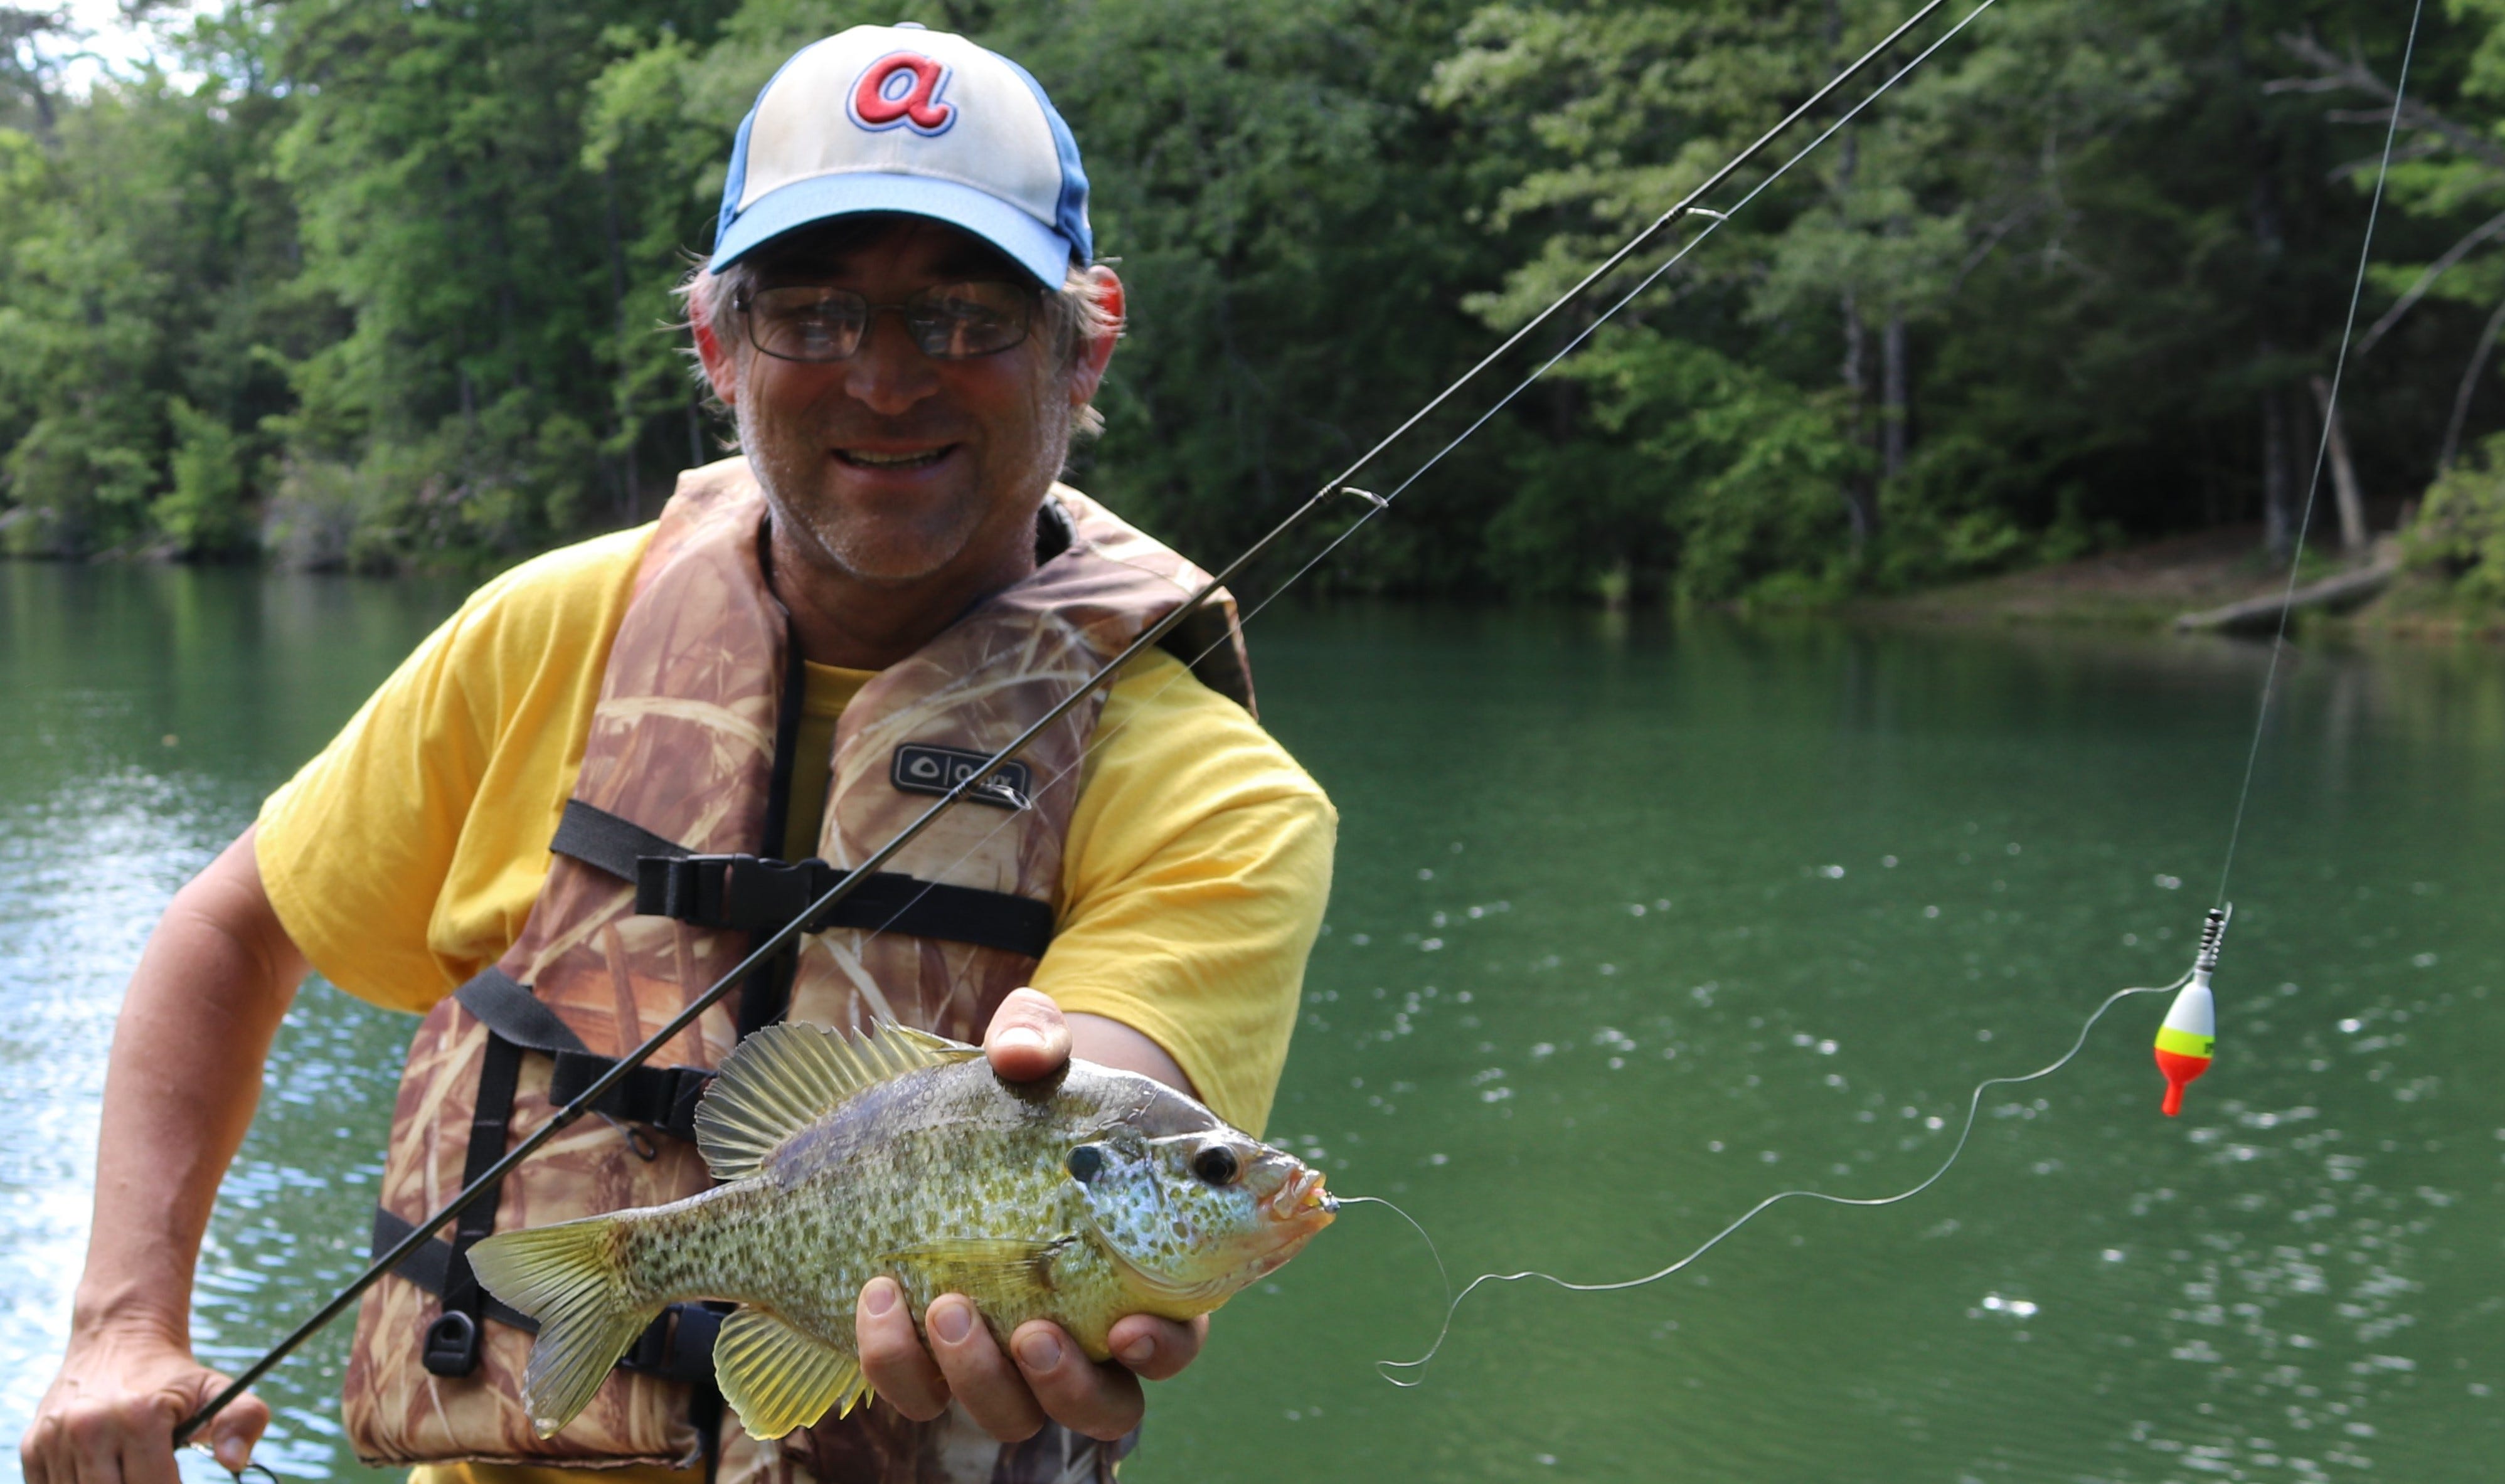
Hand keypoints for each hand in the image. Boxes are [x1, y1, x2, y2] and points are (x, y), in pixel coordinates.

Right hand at [21, 1322, 266, 1483]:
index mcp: (140, 1416)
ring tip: (129, 1473)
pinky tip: (102, 1475)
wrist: (117, 1336)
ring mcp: (55, 1439)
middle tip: (154, 1478)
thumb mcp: (216, 1388)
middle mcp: (90, 1427)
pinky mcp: (33, 1447)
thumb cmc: (172, 1373)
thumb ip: (241, 1420)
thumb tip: (236, 1462)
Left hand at [853, 988, 1207, 1440]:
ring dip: (980, 1377)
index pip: (1179, 1334)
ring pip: (1013, 1414)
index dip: (1162, 1345)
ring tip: (946, 1308)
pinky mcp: (932, 1359)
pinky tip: (875, 1294)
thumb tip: (1021, 1054)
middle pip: (1102, 1407)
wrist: (949, 1129)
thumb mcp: (1032, 1049)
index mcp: (1144, 1273)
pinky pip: (920, 1393)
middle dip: (1066, 1384)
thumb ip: (1037, 1037)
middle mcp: (1084, 1335)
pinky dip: (895, 1358)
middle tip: (1033, 1331)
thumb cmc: (1026, 1094)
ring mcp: (1006, 1355)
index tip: (1128, 1326)